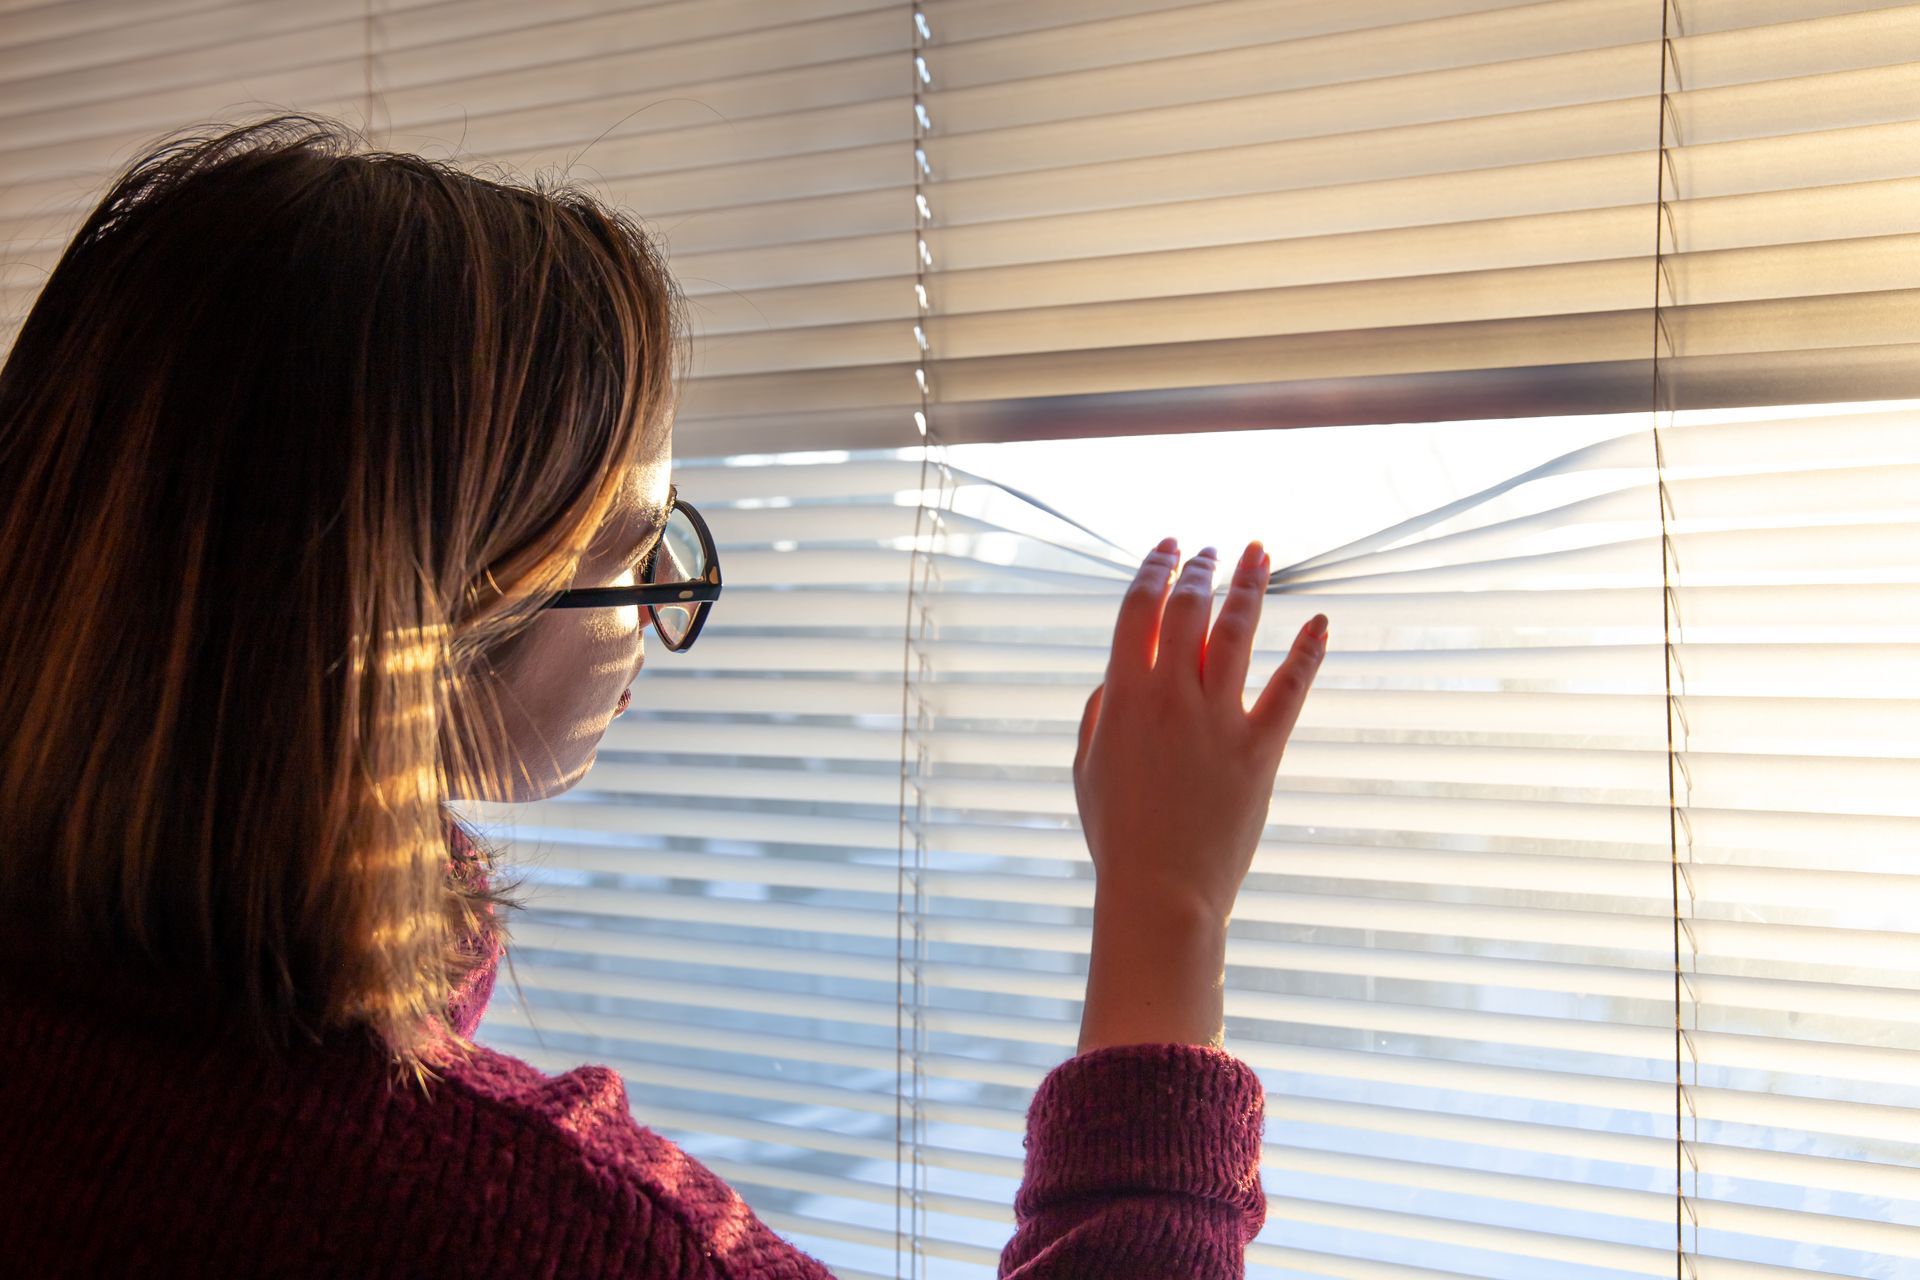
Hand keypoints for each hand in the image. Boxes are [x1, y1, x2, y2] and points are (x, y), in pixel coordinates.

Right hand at [1073, 537, 1327, 1053]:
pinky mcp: (1261, 749)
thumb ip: (1099, 713)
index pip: (1139, 610)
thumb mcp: (1086, 769)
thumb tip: (1117, 677)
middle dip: (1202, 570)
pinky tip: (1320, 621)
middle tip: (1212, 549)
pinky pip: (1291, 688)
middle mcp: (1171, 697)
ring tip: (1260, 554)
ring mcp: (1219, 720)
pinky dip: (1309, 651)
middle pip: (1190, 610)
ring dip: (1250, 586)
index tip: (1169, 548)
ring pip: (1239, 632)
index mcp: (1122, 697)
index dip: (1155, 570)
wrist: (1161, 892)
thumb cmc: (1117, 836)